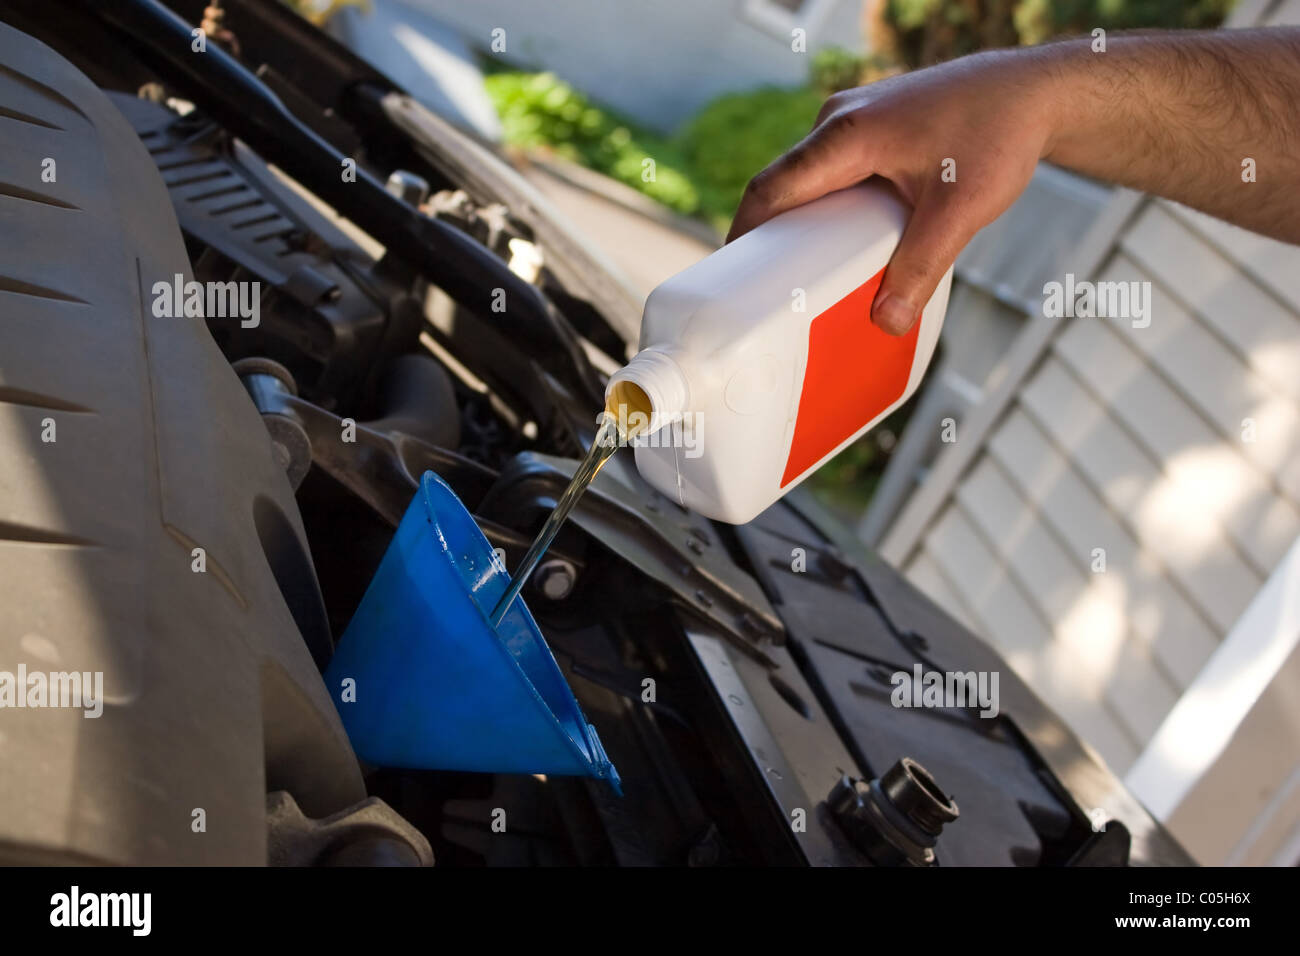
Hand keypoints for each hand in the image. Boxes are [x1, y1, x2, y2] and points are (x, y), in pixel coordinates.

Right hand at [728, 50, 1060, 334]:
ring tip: (802, 275)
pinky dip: (827, 209)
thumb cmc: (1000, 132)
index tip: (727, 281)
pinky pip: (831, 173)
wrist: (1035, 91)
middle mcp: (839, 122)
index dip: (743, 236)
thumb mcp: (961, 210)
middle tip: (765, 290)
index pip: (770, 189)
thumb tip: (886, 322)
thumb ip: (921, 267)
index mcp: (846, 135)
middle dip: (769, 239)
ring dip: (801, 224)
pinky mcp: (871, 130)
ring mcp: (854, 123)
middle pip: (782, 187)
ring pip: (808, 180)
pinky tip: (845, 243)